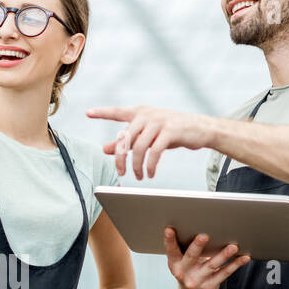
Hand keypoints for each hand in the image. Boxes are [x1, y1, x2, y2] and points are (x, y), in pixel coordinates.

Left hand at [86, 105, 213, 179]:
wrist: (200, 128)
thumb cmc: (171, 132)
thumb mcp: (147, 135)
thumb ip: (127, 140)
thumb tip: (105, 148)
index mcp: (140, 113)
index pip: (118, 112)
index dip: (103, 112)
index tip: (88, 113)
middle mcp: (147, 115)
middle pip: (125, 138)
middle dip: (120, 158)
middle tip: (121, 173)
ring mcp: (159, 121)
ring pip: (139, 147)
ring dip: (137, 165)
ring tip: (138, 176)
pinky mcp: (170, 131)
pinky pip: (154, 151)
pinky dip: (150, 165)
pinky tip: (149, 174)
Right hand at [164, 228, 249, 288]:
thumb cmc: (189, 270)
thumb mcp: (182, 262)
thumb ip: (186, 249)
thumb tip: (202, 227)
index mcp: (175, 264)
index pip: (171, 251)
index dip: (169, 240)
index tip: (169, 229)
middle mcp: (184, 273)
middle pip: (191, 257)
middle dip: (197, 246)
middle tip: (204, 236)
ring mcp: (198, 280)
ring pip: (211, 265)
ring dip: (223, 255)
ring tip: (232, 247)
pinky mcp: (210, 286)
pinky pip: (225, 273)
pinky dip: (235, 264)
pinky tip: (244, 257)